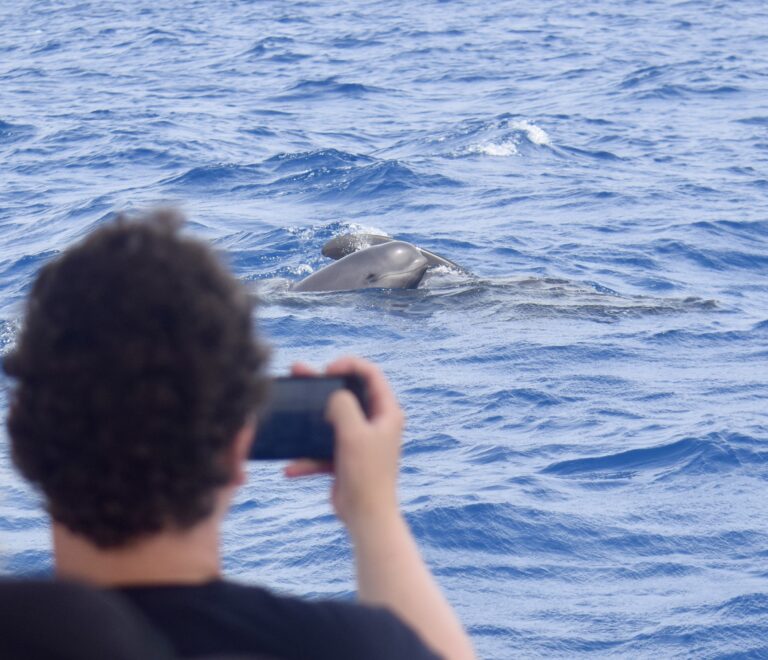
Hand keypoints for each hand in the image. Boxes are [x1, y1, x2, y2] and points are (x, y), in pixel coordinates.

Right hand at [284, 357, 404, 533]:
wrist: (366, 517)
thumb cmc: (366, 473)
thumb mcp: (354, 433)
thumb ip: (344, 406)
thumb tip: (334, 395)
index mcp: (387, 412)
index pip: (371, 374)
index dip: (350, 364)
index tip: (328, 368)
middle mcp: (375, 423)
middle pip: (347, 394)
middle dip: (322, 383)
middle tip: (299, 371)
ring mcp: (359, 441)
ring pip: (331, 420)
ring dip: (309, 416)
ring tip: (288, 403)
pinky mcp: (344, 458)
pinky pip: (322, 450)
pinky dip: (307, 458)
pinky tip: (290, 468)